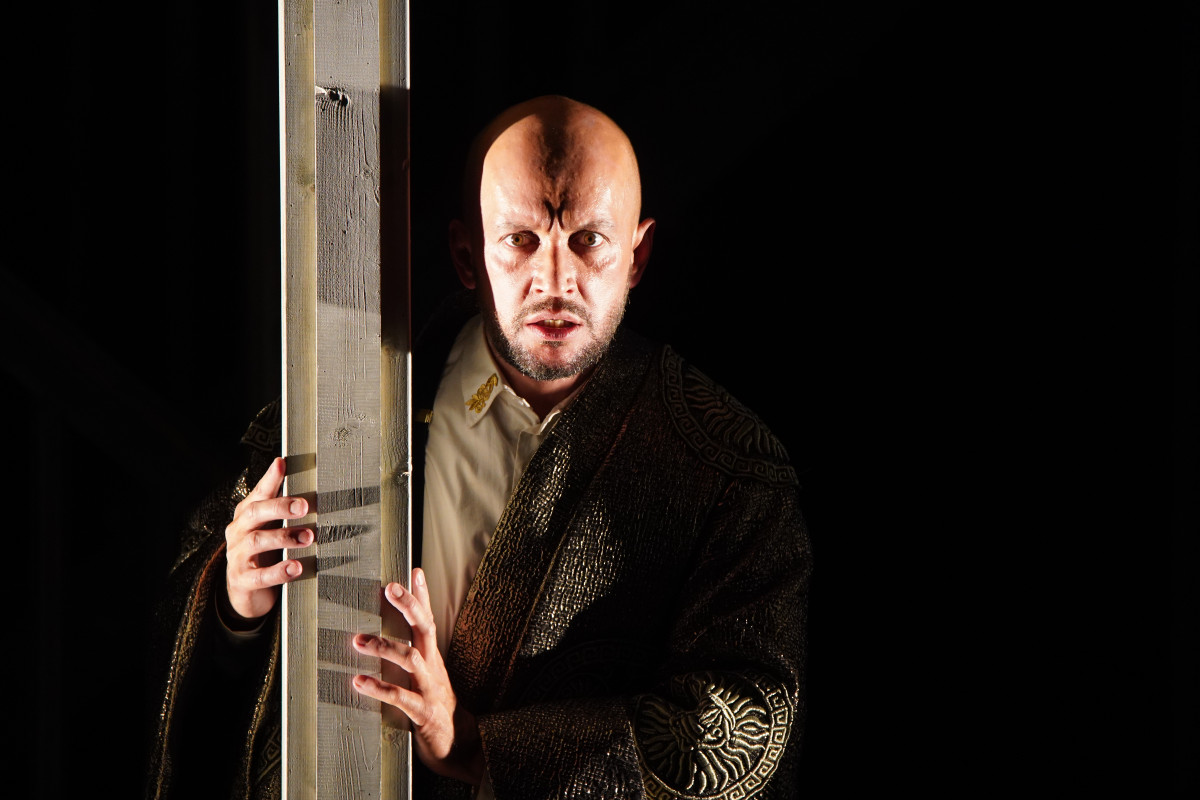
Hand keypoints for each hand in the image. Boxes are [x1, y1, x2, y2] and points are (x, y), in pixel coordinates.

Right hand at [223, 456, 312, 622]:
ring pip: (256, 541)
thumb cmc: (263, 552)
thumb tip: (305, 485)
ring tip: (308, 537)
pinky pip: (260, 576)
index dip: (269, 479)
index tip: (282, 463)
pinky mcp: (242, 580)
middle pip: (254, 513)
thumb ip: (282, 508)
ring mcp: (237, 556)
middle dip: (280, 507)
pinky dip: (279, 571)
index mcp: (246, 516)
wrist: (245, 590)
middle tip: (305, 506)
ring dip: (284, 537)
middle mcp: (238, 532)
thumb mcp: (270, 528)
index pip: (258, 493)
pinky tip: (296, 568)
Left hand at [352, 568, 484, 784]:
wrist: (457, 742)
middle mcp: (433, 666)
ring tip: (358, 640)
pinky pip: (402, 698)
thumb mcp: (428, 667)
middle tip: (389, 589)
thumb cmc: (434, 698)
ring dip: (385, 647)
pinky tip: (359, 682)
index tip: (409, 572)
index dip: (420, 595)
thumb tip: (409, 619)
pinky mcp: (423, 713)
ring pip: (412, 660)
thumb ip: (417, 642)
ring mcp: (430, 688)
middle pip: (425, 628)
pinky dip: (380, 688)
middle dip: (409, 606)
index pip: (427, 617)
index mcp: (432, 654)